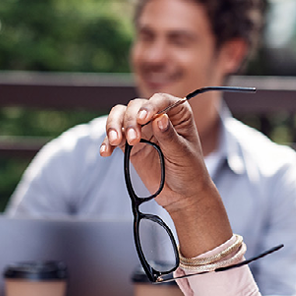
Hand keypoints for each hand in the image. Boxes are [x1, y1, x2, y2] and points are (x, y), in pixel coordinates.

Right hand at [100, 93, 232, 255]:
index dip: (150, 106)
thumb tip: (159, 118)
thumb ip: (169, 137)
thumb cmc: (189, 171)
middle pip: (136, 106)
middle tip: (133, 140)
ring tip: (115, 142)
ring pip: (121, 116)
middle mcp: (158, 116)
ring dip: (114, 126)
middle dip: (130, 120)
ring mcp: (142, 129)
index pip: (161, 100)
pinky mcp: (130, 144)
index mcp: (178, 113)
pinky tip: (105, 152)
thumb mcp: (182, 154)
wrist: (182, 195)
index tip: (144, 118)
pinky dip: (107, 142)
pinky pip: (114, 137)